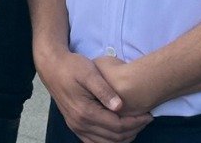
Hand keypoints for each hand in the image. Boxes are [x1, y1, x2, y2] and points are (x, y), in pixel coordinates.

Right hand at [36, 49, 151, 142]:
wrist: (52, 67)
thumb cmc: (72, 66)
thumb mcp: (89, 73)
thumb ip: (104, 90)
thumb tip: (120, 106)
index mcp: (85, 112)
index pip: (117, 126)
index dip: (135, 122)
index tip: (148, 114)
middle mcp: (80, 124)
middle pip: (114, 138)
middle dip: (133, 130)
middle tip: (146, 119)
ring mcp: (76, 127)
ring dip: (123, 137)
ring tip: (136, 124)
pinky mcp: (75, 126)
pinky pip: (95, 142)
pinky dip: (110, 140)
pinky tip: (119, 131)